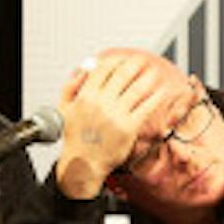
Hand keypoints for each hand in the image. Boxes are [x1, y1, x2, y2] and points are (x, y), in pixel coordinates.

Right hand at [52, 53, 174, 199]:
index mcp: (86, 96)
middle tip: (142, 59)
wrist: (83, 165)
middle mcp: (101, 104)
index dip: (115, 61)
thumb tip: (83, 70)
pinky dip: (155, 97)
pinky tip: (160, 93)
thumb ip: (70, 87)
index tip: (123, 58)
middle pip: (122, 75)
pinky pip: (145, 107)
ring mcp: (116, 116)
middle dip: (134, 64)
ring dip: (147, 77)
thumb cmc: (74, 138)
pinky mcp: (129, 128)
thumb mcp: (64, 109)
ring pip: (137, 89)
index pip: (103, 70)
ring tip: (153, 72)